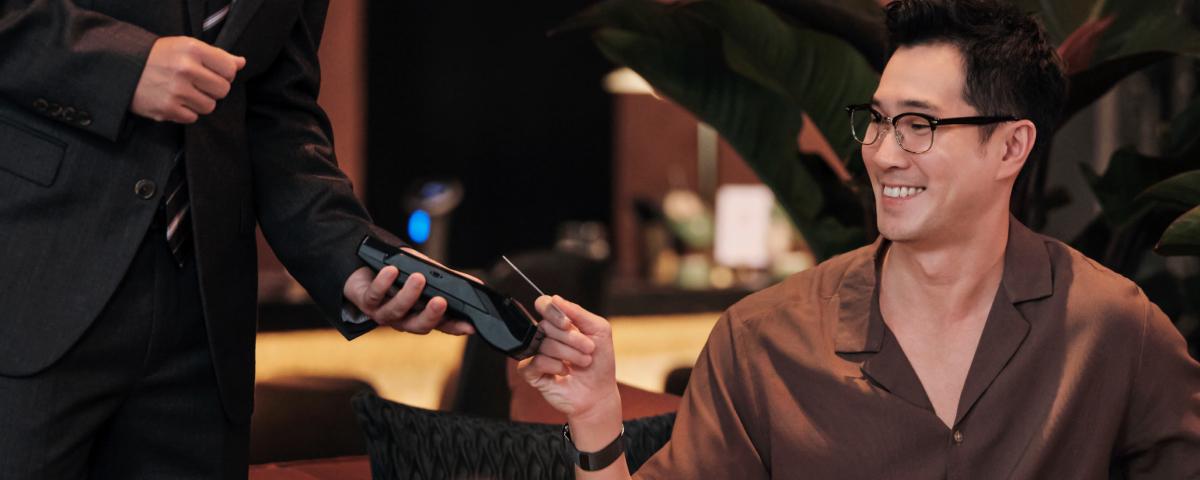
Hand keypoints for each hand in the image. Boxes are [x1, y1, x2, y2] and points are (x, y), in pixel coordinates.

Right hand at [130, 36, 245, 122]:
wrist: (122, 68)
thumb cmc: (159, 56)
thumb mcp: (185, 46)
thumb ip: (216, 55)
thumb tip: (241, 63)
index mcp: (192, 49)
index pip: (230, 70)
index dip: (225, 74)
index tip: (213, 73)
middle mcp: (185, 69)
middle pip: (223, 90)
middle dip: (213, 89)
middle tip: (198, 84)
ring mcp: (176, 90)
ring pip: (209, 106)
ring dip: (200, 102)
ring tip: (184, 92)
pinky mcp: (167, 109)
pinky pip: (193, 118)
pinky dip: (186, 112)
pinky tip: (174, 100)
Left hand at [342, 247, 478, 334]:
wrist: (365, 269)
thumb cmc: (400, 275)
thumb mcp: (428, 275)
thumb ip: (449, 281)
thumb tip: (477, 285)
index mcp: (421, 315)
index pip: (443, 325)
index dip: (456, 327)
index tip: (470, 325)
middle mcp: (404, 319)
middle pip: (419, 325)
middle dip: (431, 315)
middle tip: (441, 301)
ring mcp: (385, 313)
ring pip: (397, 311)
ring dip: (408, 295)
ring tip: (418, 278)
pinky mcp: (367, 302)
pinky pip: (375, 295)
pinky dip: (384, 282)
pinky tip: (392, 271)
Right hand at [519, 295, 618, 421]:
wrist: (599, 392)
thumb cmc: (599, 362)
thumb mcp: (599, 330)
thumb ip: (578, 312)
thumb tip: (555, 299)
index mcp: (559, 322)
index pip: (544, 304)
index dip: (552, 311)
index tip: (568, 324)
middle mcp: (545, 335)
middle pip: (545, 325)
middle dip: (572, 339)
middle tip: (589, 349)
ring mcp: (536, 353)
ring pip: (544, 344)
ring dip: (570, 354)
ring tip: (582, 362)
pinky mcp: (531, 372)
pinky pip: (535, 362)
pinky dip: (555, 366)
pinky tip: (565, 372)